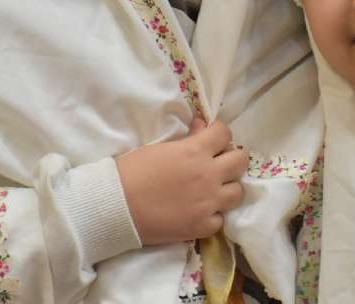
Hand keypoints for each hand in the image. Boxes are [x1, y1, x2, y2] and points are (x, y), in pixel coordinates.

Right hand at [117, 118, 248, 245]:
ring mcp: (208, 203)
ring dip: (227, 189)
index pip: (225, 133)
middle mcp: (208, 175)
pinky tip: (200, 213)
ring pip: (237, 192)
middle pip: (240, 161)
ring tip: (213, 190)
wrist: (114, 206)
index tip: (212, 138)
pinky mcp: (201, 226)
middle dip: (231, 159)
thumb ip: (188, 139)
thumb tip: (202, 127)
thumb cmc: (132, 171)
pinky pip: (220, 220)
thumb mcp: (162, 148)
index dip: (219, 133)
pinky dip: (212, 216)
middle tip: (218, 165)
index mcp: (196, 151)